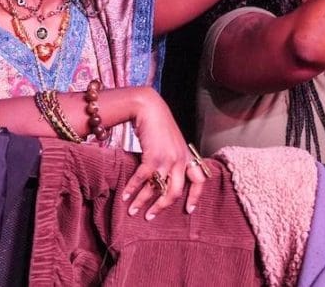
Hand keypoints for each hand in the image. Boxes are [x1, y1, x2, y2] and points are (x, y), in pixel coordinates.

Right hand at [121, 89, 208, 217]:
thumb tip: (166, 177)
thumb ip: (174, 158)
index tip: (189, 211)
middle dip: (161, 207)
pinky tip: (125, 195)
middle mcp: (180, 160)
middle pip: (175, 192)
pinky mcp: (152, 156)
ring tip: (132, 211)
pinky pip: (143, 179)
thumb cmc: (159, 124)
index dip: (195, 197)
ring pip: (157, 188)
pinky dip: (133, 188)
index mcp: (187, 156)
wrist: (149, 107)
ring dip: (143, 201)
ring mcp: (167, 159)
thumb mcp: (172, 142)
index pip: (199, 180)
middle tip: (150, 217)